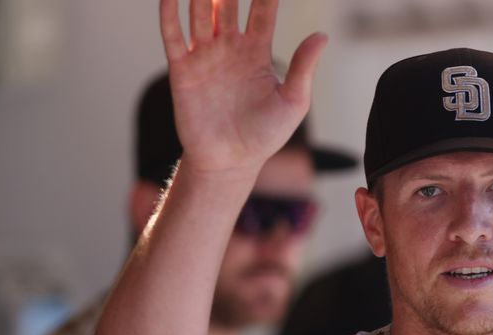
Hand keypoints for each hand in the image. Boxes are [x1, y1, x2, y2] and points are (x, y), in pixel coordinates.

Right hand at [159, 0, 327, 177]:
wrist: (230, 162)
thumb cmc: (265, 135)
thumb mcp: (293, 102)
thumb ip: (303, 67)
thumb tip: (322, 35)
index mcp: (257, 51)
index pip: (262, 10)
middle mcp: (229, 48)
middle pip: (228, 4)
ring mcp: (204, 56)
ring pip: (201, 14)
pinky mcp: (182, 70)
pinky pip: (173, 37)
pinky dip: (170, 15)